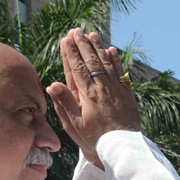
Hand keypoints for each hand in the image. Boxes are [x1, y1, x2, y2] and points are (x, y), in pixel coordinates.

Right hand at [46, 29, 140, 167]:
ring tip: (92, 34)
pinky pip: (121, 73)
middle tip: (76, 30)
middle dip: (83, 45)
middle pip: (91, 62)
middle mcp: (103, 89)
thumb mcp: (76, 125)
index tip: (66, 39)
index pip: (77, 69)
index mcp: (88, 96)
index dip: (71, 53)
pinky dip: (116, 61)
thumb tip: (52, 84)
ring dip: (98, 48)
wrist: (123, 149)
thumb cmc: (96, 139)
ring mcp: (117, 91)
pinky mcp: (128, 95)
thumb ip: (64, 104)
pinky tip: (112, 50)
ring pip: (106, 64)